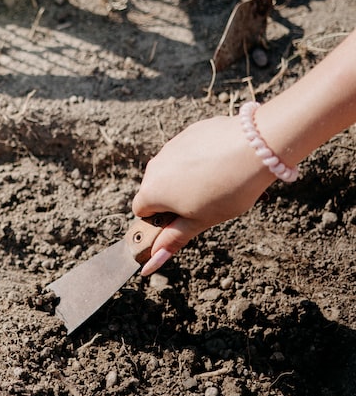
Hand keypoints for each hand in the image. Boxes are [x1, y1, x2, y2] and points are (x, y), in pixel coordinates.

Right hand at [131, 114, 274, 273]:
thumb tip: (151, 262)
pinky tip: (223, 163)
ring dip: (186, 177)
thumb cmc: (228, 189)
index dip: (160, 218)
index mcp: (152, 191)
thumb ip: (173, 239)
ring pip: (172, 169)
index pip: (141, 210)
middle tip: (204, 203)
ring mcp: (171, 147)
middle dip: (173, 197)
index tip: (183, 219)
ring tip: (218, 182)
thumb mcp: (201, 221)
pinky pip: (187, 151)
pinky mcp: (188, 133)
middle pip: (156, 188)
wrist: (254, 148)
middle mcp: (154, 167)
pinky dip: (200, 158)